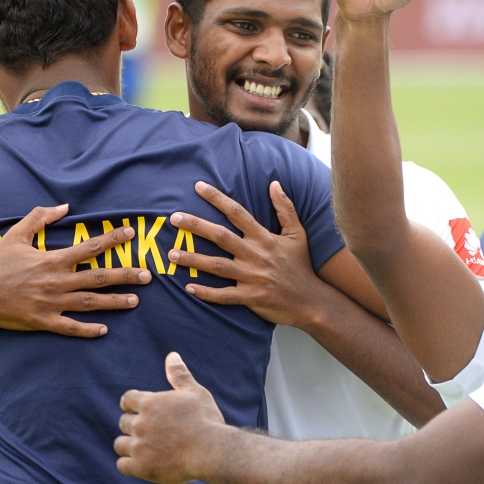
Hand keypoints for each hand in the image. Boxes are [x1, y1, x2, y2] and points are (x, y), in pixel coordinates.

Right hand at [0, 204, 151, 337]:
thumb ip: (40, 218)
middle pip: (98, 277)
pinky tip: (104, 329)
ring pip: (91, 303)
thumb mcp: (16, 234)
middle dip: (125, 275)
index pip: (90, 247)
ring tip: (136, 301)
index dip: (113, 240)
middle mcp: (56, 281)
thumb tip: (64, 207)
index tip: (131, 233)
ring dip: (115, 302)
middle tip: (147, 275)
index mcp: (52, 259)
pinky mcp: (42, 321)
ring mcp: (51, 303)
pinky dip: (88, 330)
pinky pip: (70, 327)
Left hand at [115, 353, 224, 483]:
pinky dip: (128, 465)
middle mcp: (140, 423)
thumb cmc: (206, 420)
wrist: (212, 451)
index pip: (127, 400)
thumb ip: (179, 375)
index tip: (133, 410)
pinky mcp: (141, 467)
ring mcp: (139, 446)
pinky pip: (122, 465)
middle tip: (147, 432)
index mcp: (150, 403)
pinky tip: (139, 465)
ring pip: (120, 444)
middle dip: (132, 426)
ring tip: (142, 450)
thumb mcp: (195, 392)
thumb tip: (171, 356)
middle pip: (123, 422)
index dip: (129, 404)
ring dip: (128, 446)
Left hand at [166, 181, 326, 327]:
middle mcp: (256, 255)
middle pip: (221, 237)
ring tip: (172, 255)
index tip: (198, 187)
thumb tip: (274, 183)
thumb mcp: (296, 234)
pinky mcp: (250, 297)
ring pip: (217, 267)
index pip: (237, 213)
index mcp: (264, 238)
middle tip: (174, 219)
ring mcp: (252, 277)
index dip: (217, 198)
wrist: (312, 300)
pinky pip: (224, 295)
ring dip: (193, 260)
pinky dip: (206, 293)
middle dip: (196, 226)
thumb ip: (285, 208)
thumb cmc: (301, 265)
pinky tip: (188, 287)